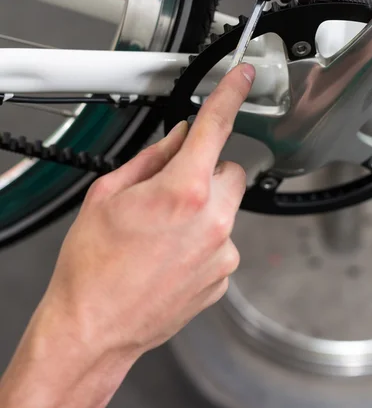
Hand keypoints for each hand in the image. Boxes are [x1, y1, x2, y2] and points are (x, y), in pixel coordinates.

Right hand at [45, 62, 255, 360]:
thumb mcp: (107, 195)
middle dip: (207, 172)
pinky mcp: (222, 279)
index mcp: (182, 191)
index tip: (243, 80)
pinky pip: (222, 243)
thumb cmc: (92, 267)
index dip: (231, 96)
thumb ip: (151, 158)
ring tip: (161, 234)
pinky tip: (169, 257)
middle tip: (171, 189)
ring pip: (226, 210)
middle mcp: (212, 221)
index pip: (215, 128)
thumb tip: (178, 138)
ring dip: (203, 210)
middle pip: (230, 172)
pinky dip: (203, 241)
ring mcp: (222, 254)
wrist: (93, 327)